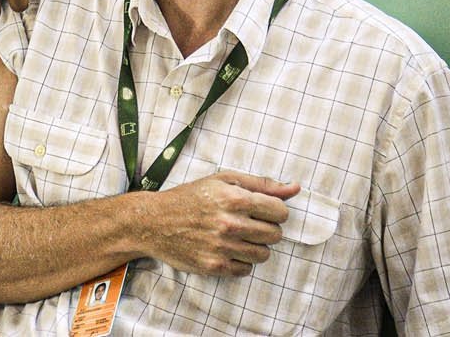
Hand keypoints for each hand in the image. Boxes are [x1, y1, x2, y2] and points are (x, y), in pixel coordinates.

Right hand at [142, 171, 299, 276]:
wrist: (154, 222)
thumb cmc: (191, 197)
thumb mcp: (223, 180)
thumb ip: (261, 184)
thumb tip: (295, 188)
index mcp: (234, 198)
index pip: (280, 212)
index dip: (275, 211)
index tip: (263, 210)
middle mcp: (229, 223)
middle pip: (275, 235)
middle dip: (267, 229)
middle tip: (248, 224)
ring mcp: (221, 247)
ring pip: (263, 254)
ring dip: (255, 246)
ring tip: (237, 237)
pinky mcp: (213, 266)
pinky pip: (246, 269)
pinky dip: (240, 261)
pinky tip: (226, 249)